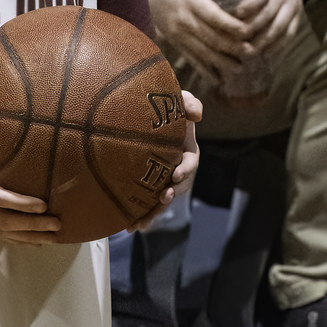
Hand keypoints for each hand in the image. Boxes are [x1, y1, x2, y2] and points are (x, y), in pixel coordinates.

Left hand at [132, 92, 203, 231]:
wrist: (143, 114)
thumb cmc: (166, 107)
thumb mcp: (180, 100)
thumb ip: (189, 102)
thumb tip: (197, 115)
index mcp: (186, 150)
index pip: (191, 162)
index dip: (186, 169)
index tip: (176, 175)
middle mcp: (177, 167)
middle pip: (178, 186)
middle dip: (172, 194)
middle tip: (163, 197)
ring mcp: (162, 178)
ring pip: (162, 199)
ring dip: (154, 211)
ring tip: (142, 221)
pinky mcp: (147, 185)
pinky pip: (146, 202)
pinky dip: (140, 215)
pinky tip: (128, 226)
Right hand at [146, 0, 250, 82]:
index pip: (214, 17)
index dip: (232, 26)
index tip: (249, 32)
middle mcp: (184, 18)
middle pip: (211, 38)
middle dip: (232, 48)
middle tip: (252, 52)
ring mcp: (178, 33)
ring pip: (202, 53)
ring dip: (222, 63)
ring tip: (241, 67)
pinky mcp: (176, 43)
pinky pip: (191, 60)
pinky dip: (205, 71)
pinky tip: (219, 79)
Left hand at [231, 0, 303, 55]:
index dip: (249, 6)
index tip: (235, 16)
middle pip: (269, 13)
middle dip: (252, 29)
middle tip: (236, 41)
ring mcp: (293, 3)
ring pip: (280, 26)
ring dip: (263, 42)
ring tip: (247, 52)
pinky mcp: (298, 15)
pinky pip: (289, 34)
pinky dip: (277, 46)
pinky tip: (264, 54)